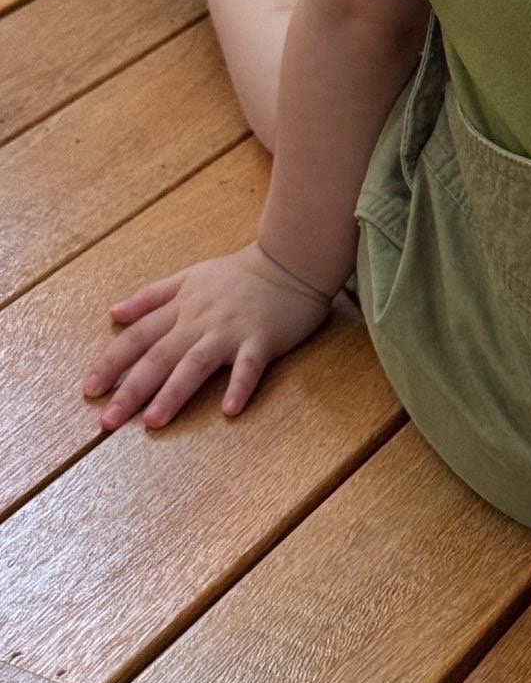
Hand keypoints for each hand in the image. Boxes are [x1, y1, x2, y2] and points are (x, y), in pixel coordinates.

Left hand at [82, 240, 333, 429]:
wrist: (289, 261)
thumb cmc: (239, 273)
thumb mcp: (189, 276)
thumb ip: (151, 297)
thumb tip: (114, 314)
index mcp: (181, 308)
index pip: (138, 337)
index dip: (111, 363)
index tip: (89, 389)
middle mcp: (199, 321)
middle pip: (159, 356)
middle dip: (131, 389)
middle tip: (108, 421)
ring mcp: (231, 331)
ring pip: (196, 363)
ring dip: (174, 392)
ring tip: (154, 421)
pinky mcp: (262, 339)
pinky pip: (249, 366)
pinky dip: (240, 386)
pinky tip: (230, 409)